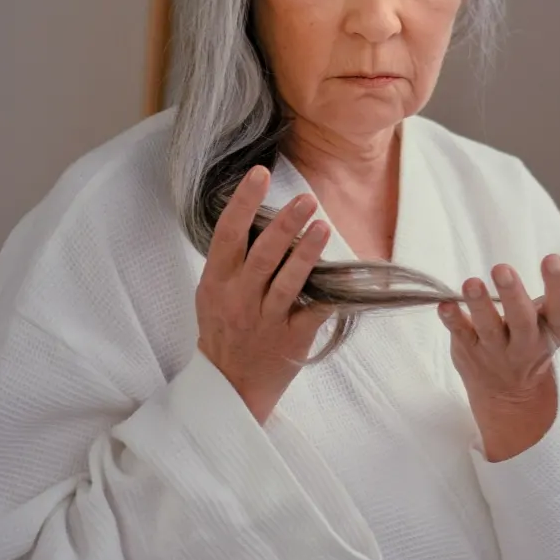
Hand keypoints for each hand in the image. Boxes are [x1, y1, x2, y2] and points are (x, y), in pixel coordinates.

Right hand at [196, 165, 333, 424]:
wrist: (229, 386)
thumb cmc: (223, 329)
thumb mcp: (212, 292)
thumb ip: (229, 259)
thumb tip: (253, 213)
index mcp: (217, 281)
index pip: (228, 234)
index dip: (244, 201)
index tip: (260, 173)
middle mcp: (239, 299)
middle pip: (263, 254)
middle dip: (285, 223)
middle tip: (306, 197)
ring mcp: (266, 320)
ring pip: (288, 282)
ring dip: (307, 252)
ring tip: (322, 226)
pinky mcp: (292, 340)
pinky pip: (314, 312)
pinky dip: (332, 294)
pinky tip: (348, 277)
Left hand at [438, 251, 559, 457]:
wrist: (511, 394)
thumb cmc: (538, 339)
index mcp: (554, 331)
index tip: (553, 258)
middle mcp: (526, 344)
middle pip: (522, 321)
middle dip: (513, 295)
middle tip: (502, 268)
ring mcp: (495, 350)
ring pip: (489, 329)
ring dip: (479, 305)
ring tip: (471, 282)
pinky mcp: (469, 352)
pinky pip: (460, 336)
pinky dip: (452, 320)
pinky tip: (444, 304)